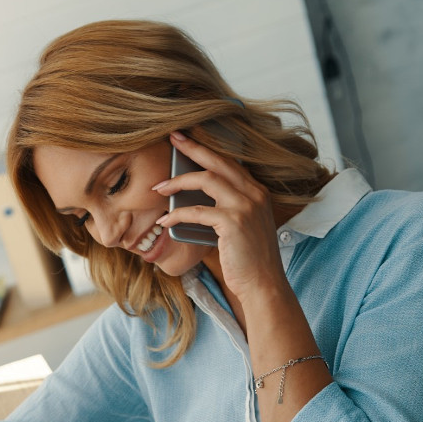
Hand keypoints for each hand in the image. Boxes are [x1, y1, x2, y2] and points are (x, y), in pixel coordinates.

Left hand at [153, 131, 286, 301]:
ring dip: (178, 182)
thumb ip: (225, 208)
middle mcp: (254, 193)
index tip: (186, 140)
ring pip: (206, 180)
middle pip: (218, 161)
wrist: (263, 283)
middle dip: (192, 148)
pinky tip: (165, 221)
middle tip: (172, 138)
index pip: (229, 162)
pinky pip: (197, 211)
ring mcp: (245, 206)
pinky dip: (177, 214)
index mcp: (257, 192)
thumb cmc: (247, 259)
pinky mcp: (233, 222)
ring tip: (159, 188)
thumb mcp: (241, 226)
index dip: (206, 150)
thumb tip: (191, 198)